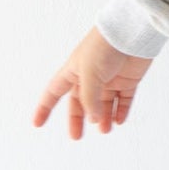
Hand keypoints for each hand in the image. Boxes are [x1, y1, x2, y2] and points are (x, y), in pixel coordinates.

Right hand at [32, 26, 153, 139]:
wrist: (132, 32)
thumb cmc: (105, 46)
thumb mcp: (89, 73)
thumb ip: (89, 98)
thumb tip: (93, 119)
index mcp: (74, 71)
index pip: (54, 92)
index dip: (45, 108)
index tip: (37, 124)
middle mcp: (91, 76)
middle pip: (80, 103)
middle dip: (78, 119)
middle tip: (76, 137)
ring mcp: (111, 79)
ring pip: (104, 104)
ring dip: (103, 118)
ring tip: (105, 130)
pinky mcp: (129, 80)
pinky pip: (124, 100)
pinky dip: (121, 111)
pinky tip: (119, 121)